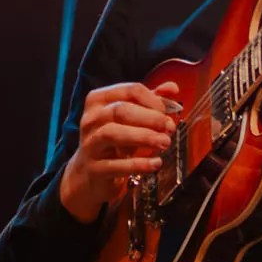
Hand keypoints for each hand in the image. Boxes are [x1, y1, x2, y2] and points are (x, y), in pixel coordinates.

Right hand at [58, 80, 180, 220]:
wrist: (90, 173)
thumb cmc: (113, 141)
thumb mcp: (131, 119)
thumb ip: (150, 101)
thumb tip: (172, 88)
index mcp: (99, 100)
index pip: (130, 90)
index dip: (153, 100)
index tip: (167, 112)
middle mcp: (91, 120)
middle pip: (121, 110)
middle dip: (151, 118)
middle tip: (169, 127)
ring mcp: (90, 144)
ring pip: (113, 133)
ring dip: (144, 136)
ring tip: (164, 142)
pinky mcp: (94, 168)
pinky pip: (116, 165)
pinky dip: (139, 164)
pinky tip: (155, 163)